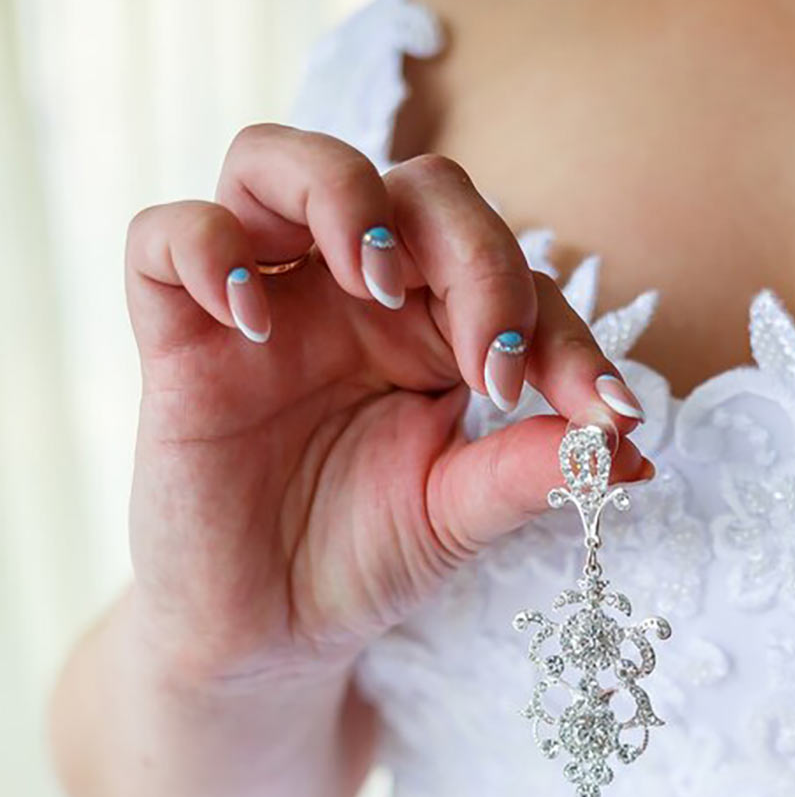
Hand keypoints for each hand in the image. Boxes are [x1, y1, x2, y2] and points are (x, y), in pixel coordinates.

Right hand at [125, 125, 649, 689]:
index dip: (565, 333)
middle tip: (497, 365)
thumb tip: (628, 446)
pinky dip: (207, 250)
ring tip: (379, 281)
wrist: (269, 635)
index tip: (605, 415)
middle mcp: (350, 294)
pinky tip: (252, 320)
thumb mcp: (460, 518)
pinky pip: (166, 238)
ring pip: (275, 161)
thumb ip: (531, 469)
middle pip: (415, 189)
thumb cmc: (364, 559)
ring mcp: (263, 303)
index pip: (508, 274)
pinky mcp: (175, 336)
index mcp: (434, 326)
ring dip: (342, 196)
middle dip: (477, 255)